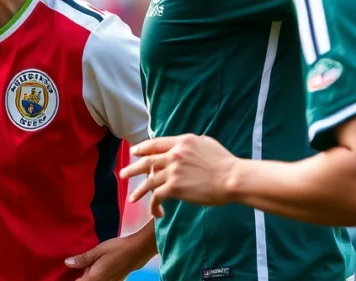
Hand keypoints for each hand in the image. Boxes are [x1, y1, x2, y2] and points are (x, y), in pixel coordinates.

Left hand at [65, 229, 154, 280]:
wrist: (138, 251)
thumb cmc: (118, 248)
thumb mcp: (98, 250)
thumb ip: (83, 259)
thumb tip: (67, 263)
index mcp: (94, 278)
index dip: (71, 278)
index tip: (65, 274)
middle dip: (80, 276)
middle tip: (79, 264)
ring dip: (88, 276)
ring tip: (87, 266)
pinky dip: (96, 277)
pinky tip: (96, 268)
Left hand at [119, 134, 238, 217]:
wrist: (231, 178)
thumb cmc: (225, 163)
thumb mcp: (207, 143)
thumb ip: (193, 143)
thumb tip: (187, 145)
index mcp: (182, 141)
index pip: (156, 144)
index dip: (142, 148)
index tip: (134, 152)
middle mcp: (174, 154)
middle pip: (147, 161)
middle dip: (133, 168)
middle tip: (123, 174)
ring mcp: (173, 170)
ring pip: (148, 181)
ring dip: (139, 191)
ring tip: (132, 198)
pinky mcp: (174, 187)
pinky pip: (157, 197)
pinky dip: (154, 206)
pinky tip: (157, 213)